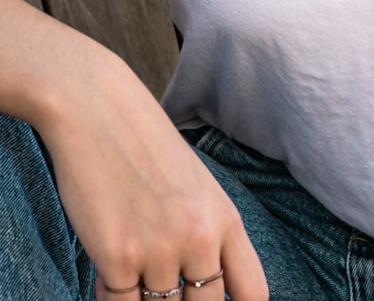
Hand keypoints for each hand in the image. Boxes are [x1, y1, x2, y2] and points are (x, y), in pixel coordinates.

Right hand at [36, 64, 267, 300]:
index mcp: (227, 221)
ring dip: (143, 298)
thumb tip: (204, 287)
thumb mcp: (197, 191)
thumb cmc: (146, 151)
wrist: (99, 112)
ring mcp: (161, 251)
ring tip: (131, 270)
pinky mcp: (118, 258)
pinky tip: (108, 273)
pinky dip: (110, 296)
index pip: (254, 292)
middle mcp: (202, 239)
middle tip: (159, 282)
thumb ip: (208, 237)